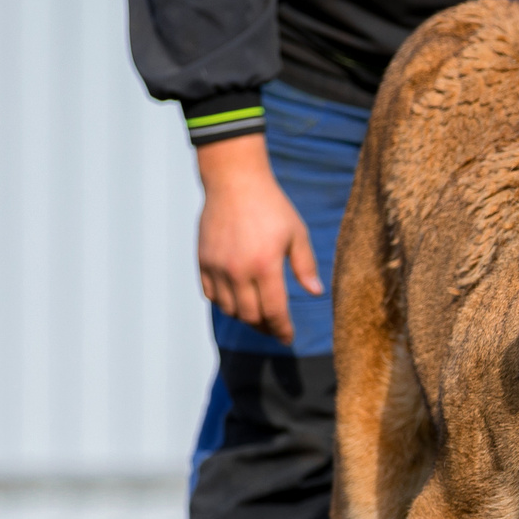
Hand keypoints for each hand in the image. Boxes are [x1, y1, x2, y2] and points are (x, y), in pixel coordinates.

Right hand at [195, 136, 321, 342]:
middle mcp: (239, 271)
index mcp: (266, 265)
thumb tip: (315, 292)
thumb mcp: (296, 233)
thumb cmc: (271, 205)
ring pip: (229, 309)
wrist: (235, 181)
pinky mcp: (203, 261)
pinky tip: (236, 298)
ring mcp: (218, 267)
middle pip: (250, 316)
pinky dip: (224, 302)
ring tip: (257, 313)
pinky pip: (211, 294)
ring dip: (244, 316)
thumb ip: (305, 265)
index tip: (288, 337)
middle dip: (265, 327)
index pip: (274, 311)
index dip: (282, 329)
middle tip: (274, 327)